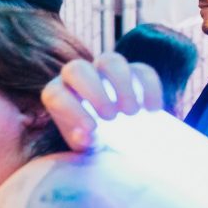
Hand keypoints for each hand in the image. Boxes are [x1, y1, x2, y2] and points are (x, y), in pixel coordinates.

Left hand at [41, 52, 162, 150]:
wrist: (118, 137)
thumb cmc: (92, 140)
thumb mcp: (84, 147)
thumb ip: (81, 141)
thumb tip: (84, 135)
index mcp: (58, 95)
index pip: (55, 94)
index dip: (71, 109)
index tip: (92, 128)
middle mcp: (78, 77)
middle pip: (77, 69)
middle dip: (94, 91)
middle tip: (111, 117)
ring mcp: (105, 71)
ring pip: (110, 60)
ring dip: (122, 85)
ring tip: (132, 113)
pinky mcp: (133, 71)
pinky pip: (142, 69)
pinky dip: (149, 88)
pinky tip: (153, 110)